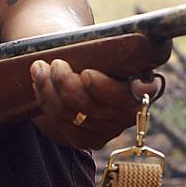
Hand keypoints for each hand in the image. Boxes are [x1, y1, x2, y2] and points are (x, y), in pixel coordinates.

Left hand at [30, 59, 160, 148]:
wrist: (81, 66)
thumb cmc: (97, 52)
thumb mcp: (105, 46)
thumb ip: (110, 50)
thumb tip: (105, 49)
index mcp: (145, 85)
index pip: (138, 92)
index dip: (108, 88)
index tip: (85, 73)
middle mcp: (130, 112)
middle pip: (93, 106)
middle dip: (66, 83)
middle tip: (54, 63)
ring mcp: (108, 130)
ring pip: (73, 114)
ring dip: (50, 89)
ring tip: (40, 67)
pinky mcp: (86, 140)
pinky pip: (61, 124)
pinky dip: (46, 101)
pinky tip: (40, 84)